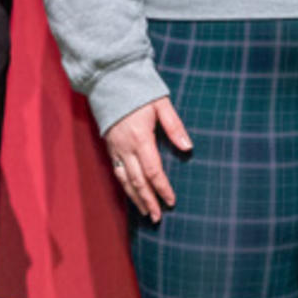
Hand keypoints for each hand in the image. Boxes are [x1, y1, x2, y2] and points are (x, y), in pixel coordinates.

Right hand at [103, 97, 187, 222]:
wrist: (110, 79)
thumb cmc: (139, 90)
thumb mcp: (161, 104)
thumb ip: (174, 127)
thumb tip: (188, 148)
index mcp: (141, 137)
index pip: (153, 171)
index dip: (162, 188)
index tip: (171, 201)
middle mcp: (126, 147)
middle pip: (137, 181)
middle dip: (148, 200)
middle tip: (157, 217)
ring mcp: (115, 148)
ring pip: (124, 180)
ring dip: (135, 198)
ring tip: (145, 212)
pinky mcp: (109, 146)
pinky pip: (117, 172)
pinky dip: (125, 186)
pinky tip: (132, 194)